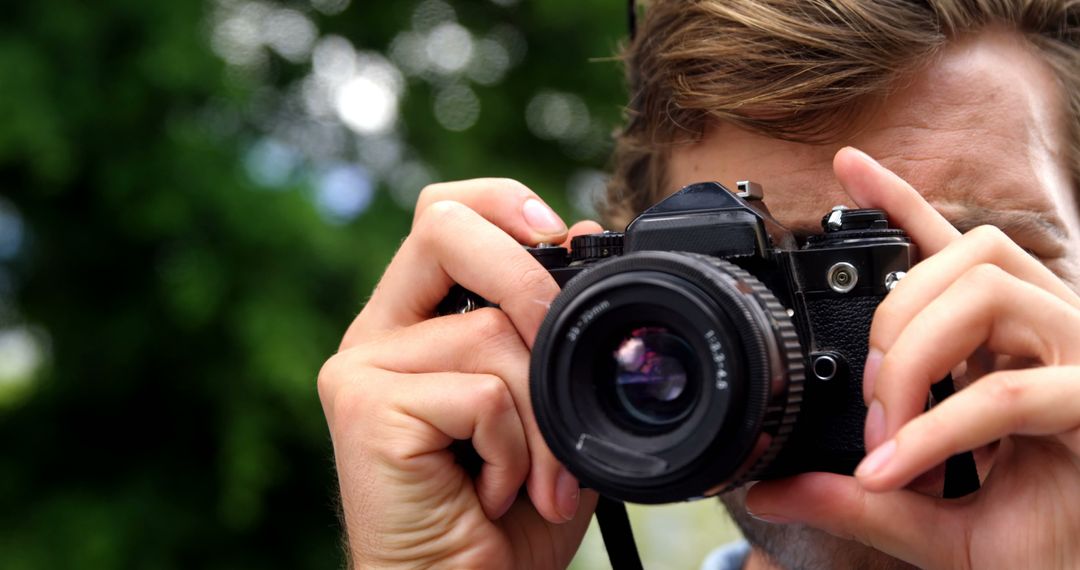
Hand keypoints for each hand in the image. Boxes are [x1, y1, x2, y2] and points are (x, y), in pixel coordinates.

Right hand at [318, 178, 600, 567]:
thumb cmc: (504, 515)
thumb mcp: (548, 409)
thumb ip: (552, 330)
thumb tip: (583, 232)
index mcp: (416, 323)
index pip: (444, 215)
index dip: (501, 202)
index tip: (560, 232)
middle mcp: (379, 335)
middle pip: (443, 226)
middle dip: (527, 279)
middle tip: (560, 355)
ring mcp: (361, 368)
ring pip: (492, 334)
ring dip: (543, 420)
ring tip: (533, 481)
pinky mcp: (362, 408)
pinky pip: (481, 395)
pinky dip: (515, 452)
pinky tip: (492, 494)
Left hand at [744, 148, 1079, 568]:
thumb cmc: (1032, 544)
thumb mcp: (925, 521)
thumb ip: (854, 497)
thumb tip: (770, 488)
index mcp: (1011, 342)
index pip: (956, 249)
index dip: (903, 201)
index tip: (846, 166)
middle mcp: (1053, 334)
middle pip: (968, 257)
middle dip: (895, 321)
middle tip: (872, 402)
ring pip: (991, 290)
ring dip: (917, 356)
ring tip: (890, 432)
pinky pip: (1011, 388)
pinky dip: (939, 428)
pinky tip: (896, 468)